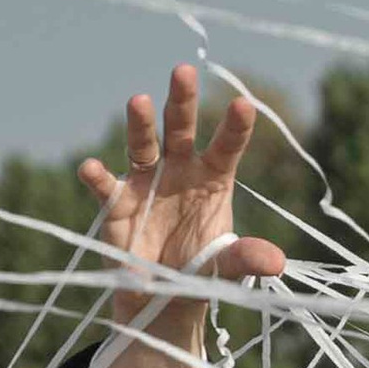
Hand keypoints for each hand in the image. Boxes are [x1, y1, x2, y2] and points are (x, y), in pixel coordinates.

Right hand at [78, 63, 285, 367]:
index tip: (244, 104)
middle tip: (184, 70)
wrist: (162, 297)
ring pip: (142, 145)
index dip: (234, 128)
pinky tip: (91, 169)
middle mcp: (178, 171)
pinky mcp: (116, 202)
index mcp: (212, 181)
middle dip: (182, 101)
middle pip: (180, 129)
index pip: (226, 148)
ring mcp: (145, 182)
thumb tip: (277, 262)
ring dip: (139, 124)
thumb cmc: (200, 273)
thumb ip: (245, 259)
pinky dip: (97, 177)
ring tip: (138, 100)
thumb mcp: (225, 269)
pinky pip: (105, 186)